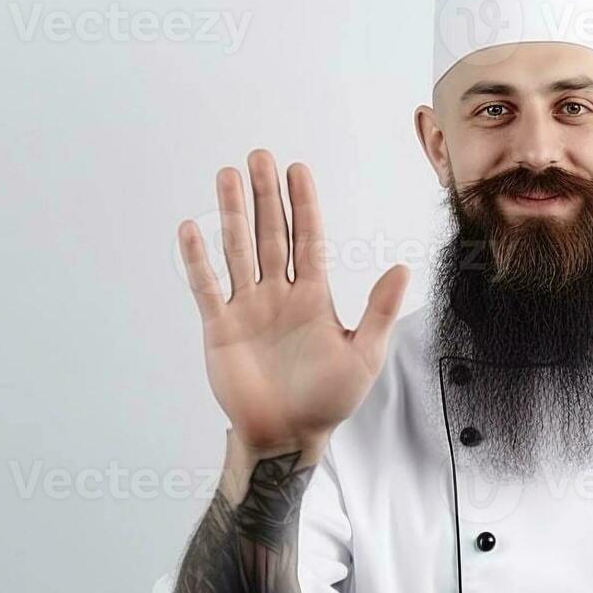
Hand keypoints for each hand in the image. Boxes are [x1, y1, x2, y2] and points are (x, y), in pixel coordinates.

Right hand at [177, 149, 409, 460]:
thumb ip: (379, 311)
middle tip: (260, 156)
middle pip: (270, 234)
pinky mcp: (221, 328)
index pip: (308, 239)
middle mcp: (279, 294)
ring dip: (231, 214)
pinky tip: (191, 229)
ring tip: (227, 175)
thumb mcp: (365, 355)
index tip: (298, 170)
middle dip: (265, 196)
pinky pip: (207, 287)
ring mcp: (248, 307)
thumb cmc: (329, 399)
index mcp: (314, 296)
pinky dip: (198, 260)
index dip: (303, 205)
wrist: (288, 435)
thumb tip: (401, 268)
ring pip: (238, 250)